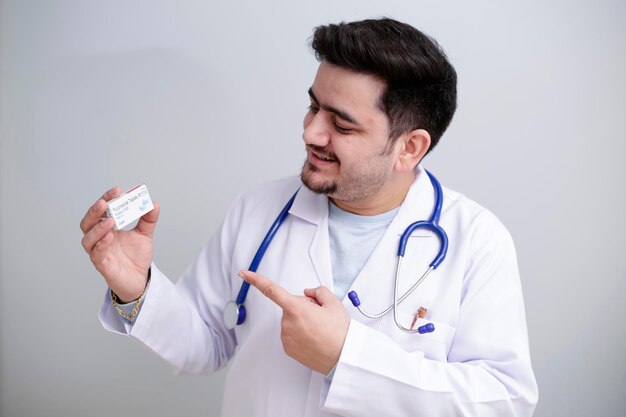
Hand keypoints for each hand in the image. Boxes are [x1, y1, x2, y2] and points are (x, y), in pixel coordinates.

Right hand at [80, 186, 159, 301]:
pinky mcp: (103, 266)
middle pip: (87, 223)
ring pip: (88, 239)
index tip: (117, 190)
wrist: (139, 279)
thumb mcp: (145, 234)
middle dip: (94, 212)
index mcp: (107, 228)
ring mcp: (99, 252)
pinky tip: (110, 237)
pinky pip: (96, 255)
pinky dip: (101, 245)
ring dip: (97, 229)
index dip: (106, 199)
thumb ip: (148, 219)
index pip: (101, 211)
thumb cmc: (136, 257)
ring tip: (110, 221)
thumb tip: (153, 203)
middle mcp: (99, 239)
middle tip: (104, 203)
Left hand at [240, 270, 349, 374]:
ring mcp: (286, 337)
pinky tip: (313, 338)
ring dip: (301, 321)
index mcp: (297, 309)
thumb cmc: (340, 332)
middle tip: (320, 317)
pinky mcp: (288, 349)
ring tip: (319, 330)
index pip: (272, 290)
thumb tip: (307, 293)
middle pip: (290, 306)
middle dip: (302, 307)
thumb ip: (318, 291)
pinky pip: (291, 334)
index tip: (243, 274)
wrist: (343, 357)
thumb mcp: (334, 303)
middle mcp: (287, 323)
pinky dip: (300, 333)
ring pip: (291, 321)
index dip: (255, 280)